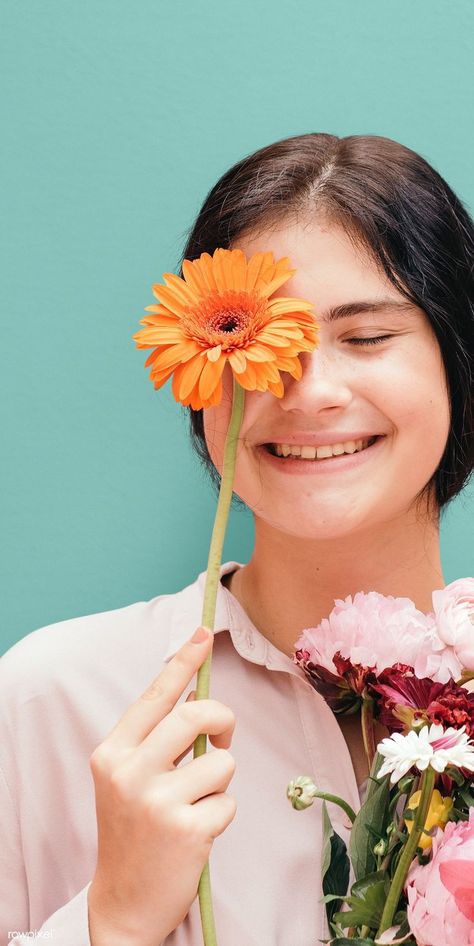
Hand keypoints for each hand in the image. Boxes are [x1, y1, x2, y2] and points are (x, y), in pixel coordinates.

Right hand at [87, 626, 236, 945]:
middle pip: (196, 715)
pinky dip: (220, 815)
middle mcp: (129, 772)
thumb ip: (155, 741)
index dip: (183, 661)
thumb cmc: (134, 829)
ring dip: (220, 781)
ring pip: (221, 760)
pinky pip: (228, 801)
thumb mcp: (127, 779)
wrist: (124, 901)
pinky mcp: (186, 830)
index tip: (204, 632)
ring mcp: (156, 802)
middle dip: (222, 721)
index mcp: (112, 753)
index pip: (154, 696)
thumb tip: (198, 699)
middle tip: (222, 741)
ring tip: (196, 804)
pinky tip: (196, 835)